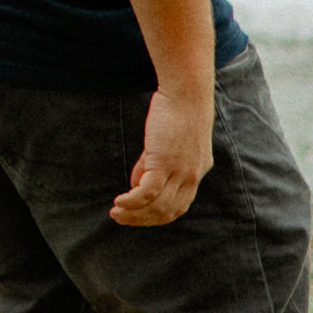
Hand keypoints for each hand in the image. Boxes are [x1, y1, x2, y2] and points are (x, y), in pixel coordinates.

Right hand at [110, 86, 213, 226]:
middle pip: (167, 212)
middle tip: (121, 218)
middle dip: (142, 220)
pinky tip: (119, 201)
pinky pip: (147, 193)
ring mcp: (181, 172)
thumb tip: (136, 183)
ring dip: (134, 214)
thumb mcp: (167, 142)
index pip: (178, 206)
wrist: (187, 91)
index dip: (156, 215)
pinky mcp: (166, 163)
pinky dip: (132, 202)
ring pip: (156, 206)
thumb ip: (154, 163)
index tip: (137, 216)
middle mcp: (192, 176)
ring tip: (116, 212)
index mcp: (197, 172)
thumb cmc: (176, 109)